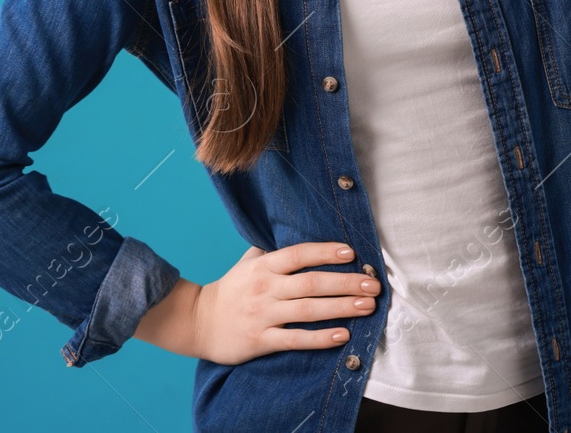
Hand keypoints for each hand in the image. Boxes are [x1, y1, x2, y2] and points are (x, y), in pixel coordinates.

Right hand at [192, 242, 380, 364]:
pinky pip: (295, 339)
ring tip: (368, 306)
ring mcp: (262, 315)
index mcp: (264, 266)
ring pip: (308, 310)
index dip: (325, 252)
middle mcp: (265, 288)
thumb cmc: (231, 290)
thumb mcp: (248, 263)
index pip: (299, 254)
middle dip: (346, 283)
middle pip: (311, 283)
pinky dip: (320, 338)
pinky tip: (342, 335)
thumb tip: (300, 230)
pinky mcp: (260, 341)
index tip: (352, 254)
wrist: (196, 322)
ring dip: (341, 308)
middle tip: (374, 284)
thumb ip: (273, 251)